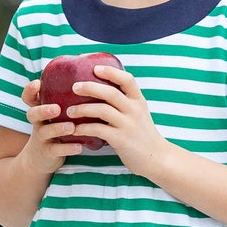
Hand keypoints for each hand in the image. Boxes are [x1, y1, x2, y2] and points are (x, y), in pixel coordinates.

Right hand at [18, 76, 83, 174]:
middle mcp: (38, 122)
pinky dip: (67, 148)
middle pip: (33, 114)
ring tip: (71, 127)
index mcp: (40, 109)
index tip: (37, 84)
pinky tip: (79, 147)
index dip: (30, 90)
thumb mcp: (56, 114)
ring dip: (58, 129)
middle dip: (43, 110)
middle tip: (56, 108)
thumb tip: (94, 77)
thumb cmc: (56, 128)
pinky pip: (56, 150)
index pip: (29, 97)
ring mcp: (41, 138)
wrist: (41, 159)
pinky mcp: (48, 153)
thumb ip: (67, 99)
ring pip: (45, 132)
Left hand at [66, 63, 169, 181]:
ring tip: (70, 111)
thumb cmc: (142, 134)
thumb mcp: (139, 113)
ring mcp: (128, 125)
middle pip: (110, 92)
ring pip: (102, 110)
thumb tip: (101, 91)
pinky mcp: (121, 140)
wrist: (156, 158)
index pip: (127, 80)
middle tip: (74, 87)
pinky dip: (84, 128)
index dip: (111, 72)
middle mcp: (134, 110)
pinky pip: (98, 130)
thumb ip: (125, 103)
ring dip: (82, 109)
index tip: (95, 68)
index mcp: (138, 101)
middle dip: (90, 87)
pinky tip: (75, 129)